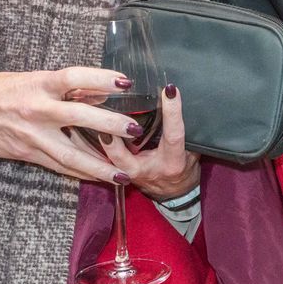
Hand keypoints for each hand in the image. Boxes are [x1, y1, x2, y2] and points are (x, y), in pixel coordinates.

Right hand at [0, 67, 144, 184]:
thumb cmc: (0, 89)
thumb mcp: (32, 79)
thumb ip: (64, 88)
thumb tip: (99, 95)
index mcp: (39, 84)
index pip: (74, 77)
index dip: (100, 78)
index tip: (125, 82)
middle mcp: (36, 109)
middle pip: (79, 117)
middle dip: (109, 125)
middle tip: (134, 130)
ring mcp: (32, 135)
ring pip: (70, 152)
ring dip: (99, 164)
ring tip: (123, 173)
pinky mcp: (27, 154)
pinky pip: (58, 166)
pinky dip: (80, 172)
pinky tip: (99, 178)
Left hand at [100, 82, 201, 203]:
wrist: (176, 193)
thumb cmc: (184, 166)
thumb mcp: (192, 150)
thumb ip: (185, 130)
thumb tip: (177, 100)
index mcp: (173, 161)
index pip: (174, 134)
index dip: (173, 113)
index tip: (170, 90)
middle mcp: (149, 170)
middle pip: (125, 158)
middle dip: (114, 140)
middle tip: (106, 117)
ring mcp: (132, 176)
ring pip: (110, 162)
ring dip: (101, 143)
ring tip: (92, 121)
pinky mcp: (121, 175)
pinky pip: (106, 164)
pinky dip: (98, 149)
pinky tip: (90, 131)